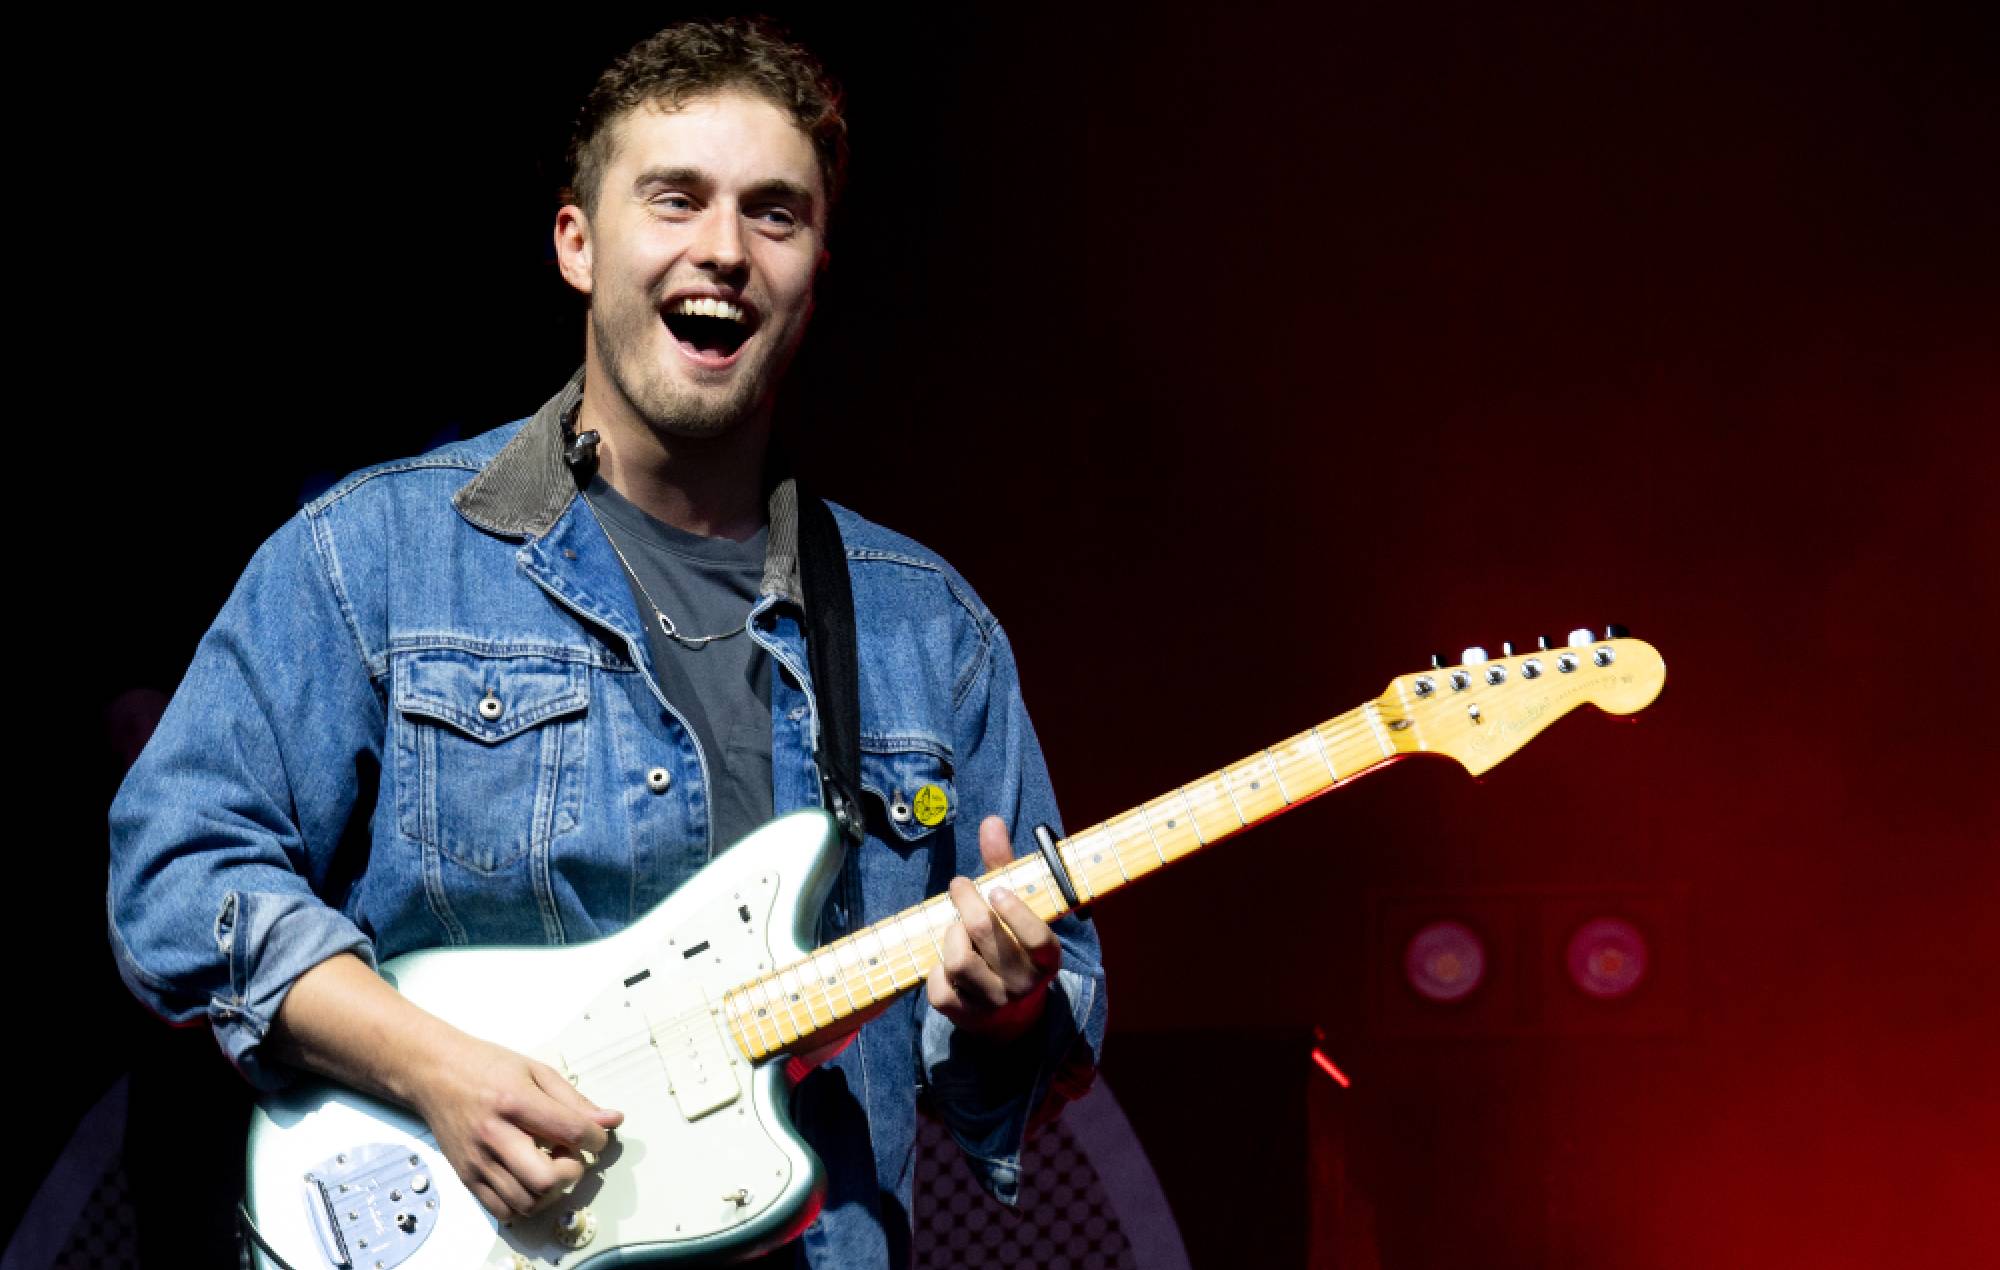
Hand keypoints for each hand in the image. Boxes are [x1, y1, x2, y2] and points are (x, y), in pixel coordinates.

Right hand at [406, 1032, 623, 1220]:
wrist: (434, 1072)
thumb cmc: (485, 1066)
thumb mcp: (536, 1071)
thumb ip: (575, 1100)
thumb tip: (612, 1120)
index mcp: (515, 1101)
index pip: (570, 1131)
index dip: (596, 1139)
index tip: (597, 1137)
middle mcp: (494, 1134)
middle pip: (545, 1178)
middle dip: (571, 1172)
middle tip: (571, 1156)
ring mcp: (477, 1159)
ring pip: (526, 1200)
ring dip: (551, 1190)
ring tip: (551, 1167)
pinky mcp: (466, 1176)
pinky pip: (503, 1209)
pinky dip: (526, 1203)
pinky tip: (530, 1181)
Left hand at [926, 815, 1062, 1043]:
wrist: (1011, 1016)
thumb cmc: (1012, 945)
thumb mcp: (1016, 908)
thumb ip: (1005, 867)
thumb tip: (991, 822)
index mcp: (1048, 959)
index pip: (1038, 938)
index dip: (1015, 910)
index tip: (995, 890)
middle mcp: (1025, 985)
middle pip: (985, 935)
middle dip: (966, 903)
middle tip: (960, 886)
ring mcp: (995, 1004)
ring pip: (959, 961)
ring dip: (950, 935)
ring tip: (954, 927)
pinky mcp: (967, 1019)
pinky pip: (940, 990)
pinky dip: (935, 970)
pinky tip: (943, 961)